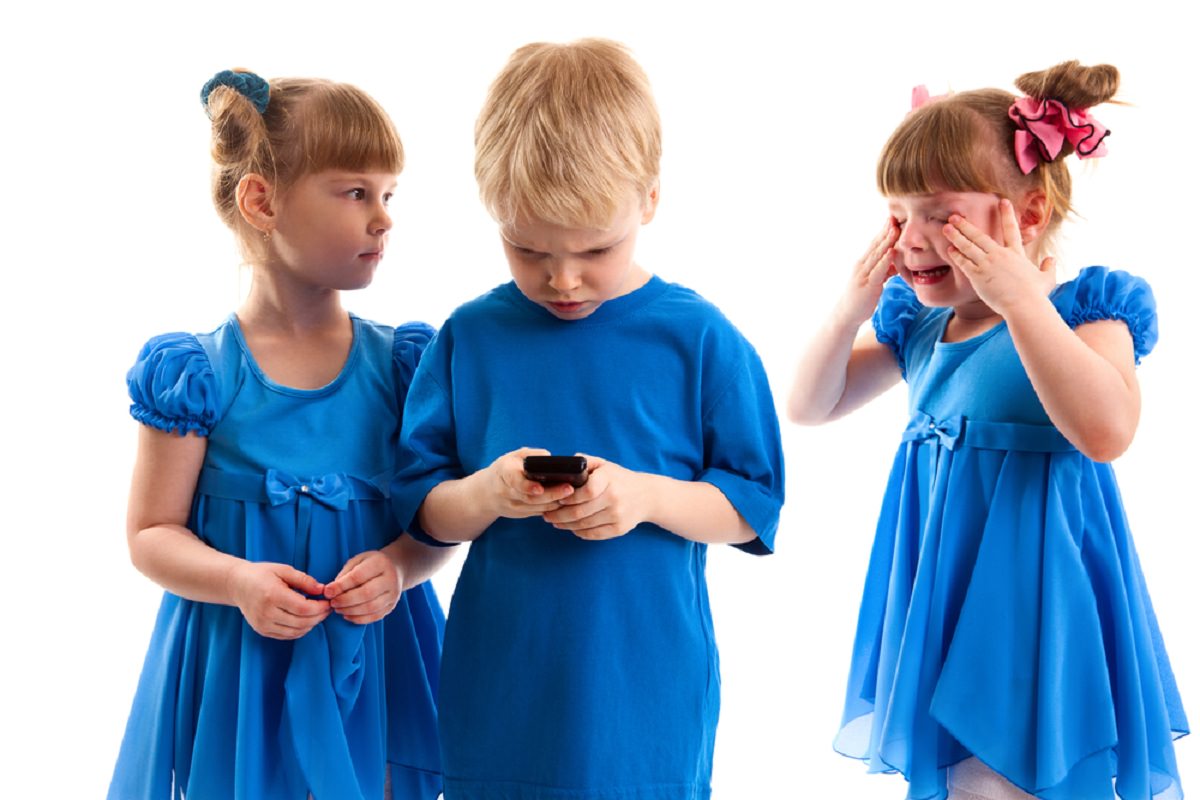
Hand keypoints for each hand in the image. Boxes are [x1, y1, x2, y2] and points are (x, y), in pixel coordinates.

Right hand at [228, 561, 330, 639]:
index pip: (303, 608)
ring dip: (311, 625)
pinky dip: (300, 630)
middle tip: (327, 609)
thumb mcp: (283, 570)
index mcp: (273, 595)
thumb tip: (322, 590)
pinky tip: (306, 621)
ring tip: (318, 614)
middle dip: (319, 617)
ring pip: (296, 632)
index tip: (328, 602)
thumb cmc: (261, 574)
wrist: (237, 584)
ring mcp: (263, 624)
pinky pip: (286, 635)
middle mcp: (267, 613)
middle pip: (302, 622)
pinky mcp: (262, 630)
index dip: (320, 607)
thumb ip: (304, 580)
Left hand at [324, 550, 401, 624]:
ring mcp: (393, 594)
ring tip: (338, 609)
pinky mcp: (391, 606)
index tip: (327, 592)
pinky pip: (375, 616)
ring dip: (351, 611)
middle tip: (332, 603)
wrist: (395, 569)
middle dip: (345, 600)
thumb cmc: (371, 564)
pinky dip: (358, 619)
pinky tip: (347, 615)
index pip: (358, 576)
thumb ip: (345, 574)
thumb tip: (331, 591)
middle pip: (366, 594)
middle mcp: (390, 579)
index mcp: (380, 563)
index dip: (341, 586)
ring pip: (371, 607)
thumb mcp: (358, 561)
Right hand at [482, 447, 577, 519]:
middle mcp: (507, 492)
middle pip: (531, 498)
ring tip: (573, 496)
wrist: (488, 493)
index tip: (540, 488)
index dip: (527, 486)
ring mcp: (514, 506)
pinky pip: (539, 512)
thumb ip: (530, 454)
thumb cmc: (506, 469)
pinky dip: (553, 509)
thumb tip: (549, 457)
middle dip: (552, 494)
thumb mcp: (513, 457)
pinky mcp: (521, 514)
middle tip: (569, 489)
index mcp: (504, 474)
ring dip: (555, 503)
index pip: (514, 481)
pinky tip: (566, 502)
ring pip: (537, 507)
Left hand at [540, 455, 650, 540]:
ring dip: (565, 525)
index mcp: (609, 480)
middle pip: (580, 511)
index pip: (586, 491)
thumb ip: (585, 462)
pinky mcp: (619, 529)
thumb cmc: (619, 479)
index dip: (568, 497)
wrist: (646, 496)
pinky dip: (578, 532)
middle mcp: (614, 498)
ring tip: (554, 521)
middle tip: (547, 514)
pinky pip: (593, 534)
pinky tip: (571, 527)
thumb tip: (564, 464)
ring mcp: (617, 515)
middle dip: (559, 515)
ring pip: (584, 525)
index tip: (556, 498)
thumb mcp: (605, 465)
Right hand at [834, 218, 898, 326]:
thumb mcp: (874, 281)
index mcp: (863, 263)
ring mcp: (864, 274)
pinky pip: (878, 271)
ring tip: (895, 229)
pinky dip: (885, 260)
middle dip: (885, 230)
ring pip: (877, 255)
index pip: (875, 243)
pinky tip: (892, 252)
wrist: (845, 315)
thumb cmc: (860, 299)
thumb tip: (894, 262)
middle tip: (895, 216)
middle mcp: (862, 265)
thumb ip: (883, 270)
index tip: (893, 218)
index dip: (884, 231)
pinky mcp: (868, 285)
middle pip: (875, 245)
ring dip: (886, 241)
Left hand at [942, 198, 1055, 316]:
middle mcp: (1000, 255)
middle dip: (966, 225)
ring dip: (956, 236)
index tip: (1002, 201)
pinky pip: (965, 263)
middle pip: (980, 236)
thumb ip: (1049, 267)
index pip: (1011, 229)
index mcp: (1016, 254)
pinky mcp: (978, 276)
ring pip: (968, 246)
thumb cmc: (1036, 295)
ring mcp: (988, 264)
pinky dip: (957, 256)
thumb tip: (1051, 259)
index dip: (1007, 214)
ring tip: (946, 228)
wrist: (1024, 306)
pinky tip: (950, 250)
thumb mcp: (1047, 278)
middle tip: (954, 216)